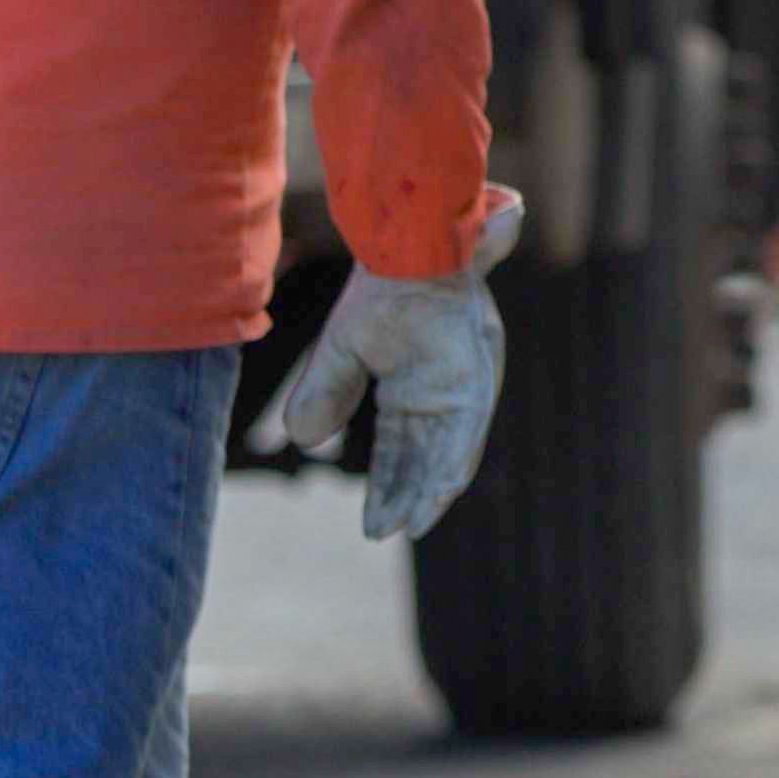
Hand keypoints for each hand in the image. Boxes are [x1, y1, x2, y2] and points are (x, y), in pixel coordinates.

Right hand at [277, 188, 527, 539]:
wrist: (409, 244)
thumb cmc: (381, 288)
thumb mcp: (342, 350)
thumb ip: (326, 391)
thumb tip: (301, 440)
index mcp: (411, 386)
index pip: (398, 449)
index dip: (387, 487)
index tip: (373, 526)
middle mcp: (441, 392)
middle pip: (423, 458)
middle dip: (406, 497)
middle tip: (384, 533)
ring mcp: (463, 385)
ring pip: (450, 452)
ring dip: (431, 491)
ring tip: (412, 526)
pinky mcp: (477, 375)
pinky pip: (468, 429)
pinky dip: (455, 462)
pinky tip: (442, 494)